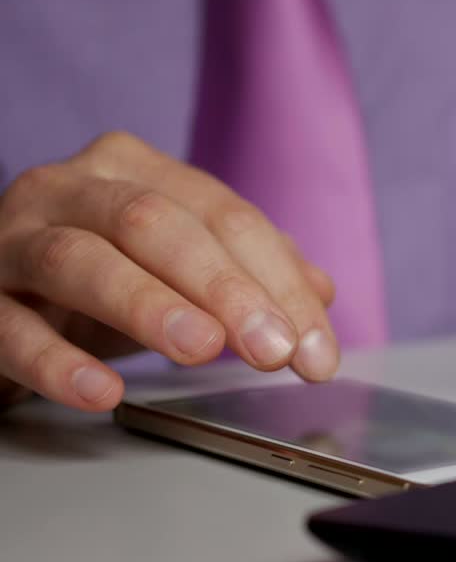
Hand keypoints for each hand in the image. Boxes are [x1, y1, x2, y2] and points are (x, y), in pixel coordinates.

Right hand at [0, 131, 338, 412]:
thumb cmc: (92, 282)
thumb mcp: (174, 269)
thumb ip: (247, 273)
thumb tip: (319, 293)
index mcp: (133, 171)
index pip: (223, 217)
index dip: (279, 283)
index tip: (316, 351)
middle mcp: (68, 189)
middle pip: (156, 225)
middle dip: (225, 289)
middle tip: (273, 350)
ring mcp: (10, 238)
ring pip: (78, 259)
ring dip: (148, 305)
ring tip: (202, 349)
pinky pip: (10, 326)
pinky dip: (57, 361)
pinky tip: (102, 390)